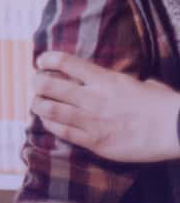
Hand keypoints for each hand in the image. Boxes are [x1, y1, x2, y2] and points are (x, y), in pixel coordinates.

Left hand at [31, 51, 179, 162]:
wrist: (177, 130)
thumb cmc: (164, 105)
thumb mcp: (141, 84)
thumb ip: (123, 83)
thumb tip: (123, 83)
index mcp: (105, 79)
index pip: (64, 62)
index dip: (46, 60)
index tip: (41, 61)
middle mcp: (93, 98)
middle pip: (48, 85)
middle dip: (37, 83)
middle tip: (37, 84)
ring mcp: (92, 121)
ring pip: (49, 109)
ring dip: (38, 105)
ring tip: (38, 103)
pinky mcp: (96, 143)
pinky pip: (63, 132)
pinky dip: (50, 125)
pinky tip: (48, 122)